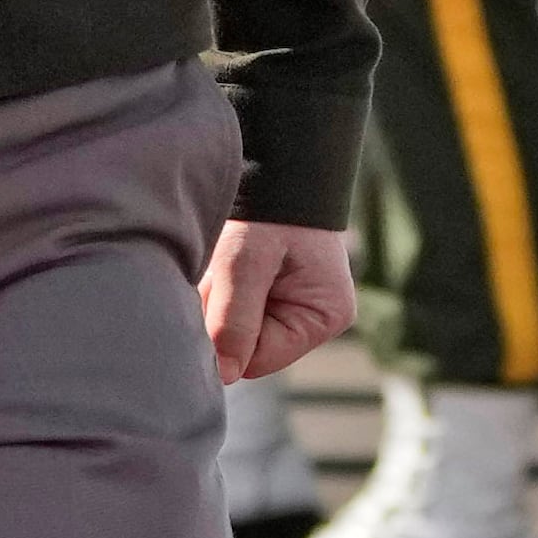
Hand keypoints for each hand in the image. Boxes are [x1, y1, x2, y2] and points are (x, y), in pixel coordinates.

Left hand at [204, 219, 356, 382]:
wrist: (271, 161)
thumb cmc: (268, 207)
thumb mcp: (246, 260)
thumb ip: (234, 318)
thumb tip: (224, 376)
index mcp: (323, 316)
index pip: (258, 359)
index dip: (225, 336)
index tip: (214, 293)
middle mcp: (310, 317)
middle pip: (244, 345)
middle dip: (219, 312)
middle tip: (217, 270)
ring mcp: (288, 304)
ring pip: (231, 326)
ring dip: (214, 297)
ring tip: (220, 260)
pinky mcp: (266, 291)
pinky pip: (229, 306)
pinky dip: (215, 287)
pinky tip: (218, 261)